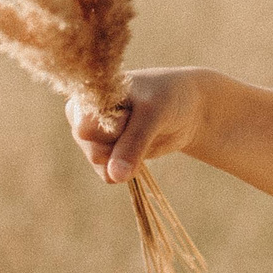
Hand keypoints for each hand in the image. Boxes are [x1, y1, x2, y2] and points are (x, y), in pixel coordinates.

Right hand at [68, 66, 207, 185]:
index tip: (132, 112)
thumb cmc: (167, 98)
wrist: (187, 108)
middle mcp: (85, 115)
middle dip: (120, 144)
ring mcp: (95, 137)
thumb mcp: (153, 114)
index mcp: (90, 95)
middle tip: (138, 123)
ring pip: (99, 163)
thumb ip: (133, 143)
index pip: (86, 127)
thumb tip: (114, 177)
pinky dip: (127, 168)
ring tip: (141, 133)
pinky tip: (141, 148)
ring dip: (125, 156)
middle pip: (92, 149)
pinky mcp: (108, 154)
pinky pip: (109, 174)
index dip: (113, 127)